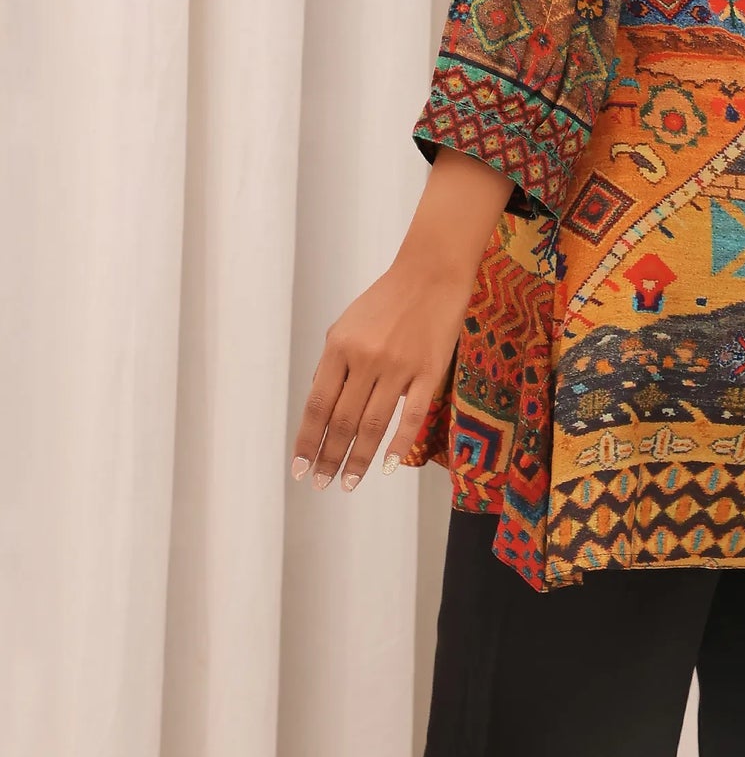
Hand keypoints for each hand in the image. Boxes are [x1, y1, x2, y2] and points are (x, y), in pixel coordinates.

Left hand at [289, 250, 475, 490]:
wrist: (431, 273)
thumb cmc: (386, 299)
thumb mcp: (346, 325)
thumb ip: (331, 363)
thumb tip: (320, 407)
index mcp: (339, 347)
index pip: (317, 406)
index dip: (307, 441)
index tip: (301, 468)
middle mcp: (366, 359)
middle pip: (342, 421)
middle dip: (329, 457)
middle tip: (322, 484)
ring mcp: (399, 367)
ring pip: (373, 425)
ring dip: (358, 459)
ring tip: (348, 483)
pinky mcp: (429, 371)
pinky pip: (411, 416)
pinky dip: (399, 445)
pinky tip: (389, 466)